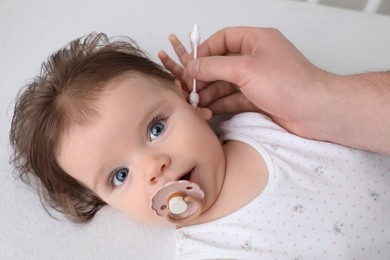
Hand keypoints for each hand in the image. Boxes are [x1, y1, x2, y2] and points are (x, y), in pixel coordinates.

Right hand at [160, 27, 332, 137]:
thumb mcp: (245, 69)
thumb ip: (215, 67)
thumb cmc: (290, 84)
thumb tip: (193, 67)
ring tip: (196, 102)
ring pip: (228, 83)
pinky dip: (222, 103)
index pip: (224, 39)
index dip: (205, 51)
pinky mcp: (261, 98)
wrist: (316, 112)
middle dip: (205, 76)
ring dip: (211, 92)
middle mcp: (258, 58)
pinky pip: (235, 98)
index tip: (191, 66)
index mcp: (257, 40)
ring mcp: (259, 79)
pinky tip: (209, 109)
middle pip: (223, 63)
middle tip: (190, 88)